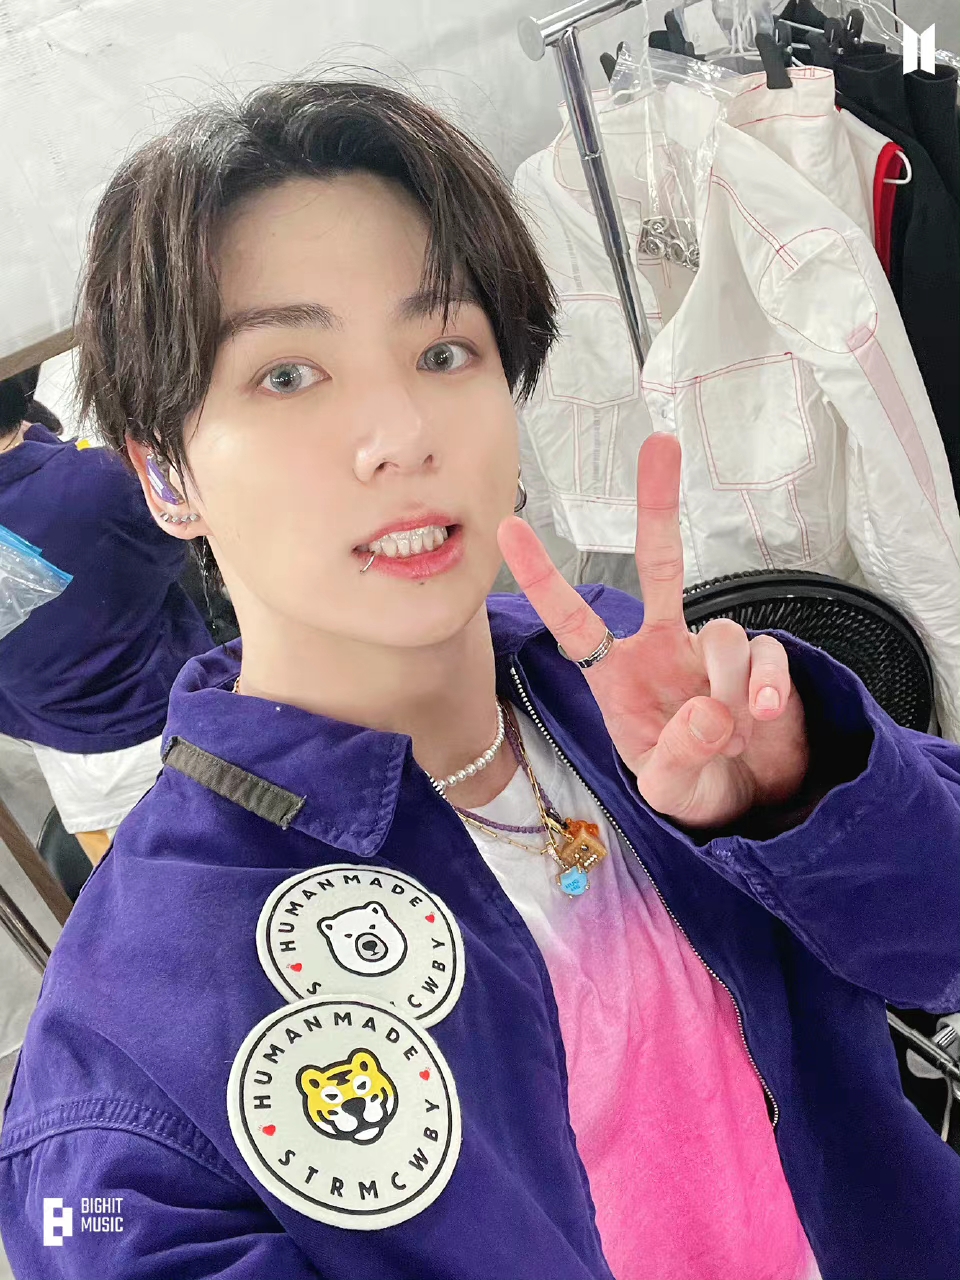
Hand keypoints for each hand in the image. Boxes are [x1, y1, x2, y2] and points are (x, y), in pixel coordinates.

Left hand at [497, 434, 808, 828]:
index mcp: (617, 675)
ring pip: (722, 634)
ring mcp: (712, 652)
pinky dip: (769, 685)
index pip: (573, 622)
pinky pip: (766, 654)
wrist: (750, 803)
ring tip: (731, 735)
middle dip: (658, 504)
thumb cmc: (692, 786)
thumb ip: (679, 758)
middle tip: (660, 444)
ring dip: (727, 685)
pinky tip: (766, 715)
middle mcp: (662, 649)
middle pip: (660, 564)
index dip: (543, 578)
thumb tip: (709, 711)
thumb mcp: (669, 790)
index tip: (509, 528)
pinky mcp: (762, 663)